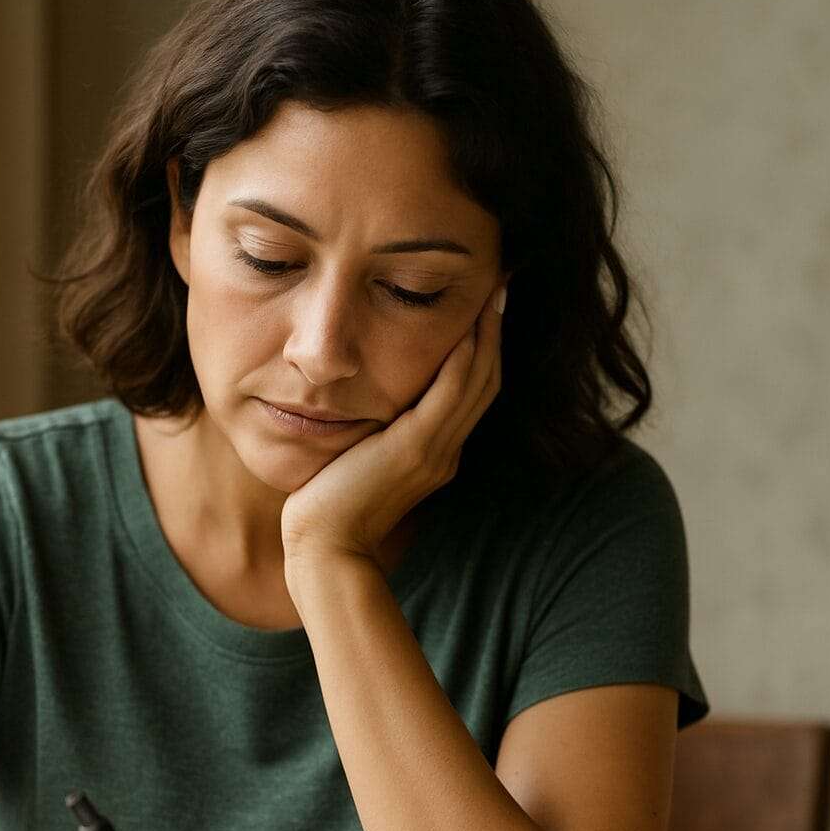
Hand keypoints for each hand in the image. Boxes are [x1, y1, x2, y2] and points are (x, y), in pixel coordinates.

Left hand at [281, 283, 505, 572]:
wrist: (325, 547)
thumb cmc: (329, 507)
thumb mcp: (360, 460)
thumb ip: (375, 434)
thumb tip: (366, 406)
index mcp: (437, 454)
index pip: (472, 392)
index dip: (485, 348)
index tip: (486, 307)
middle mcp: (446, 451)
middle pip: (486, 381)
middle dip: (496, 330)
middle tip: (504, 283)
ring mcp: (435, 451)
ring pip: (477, 382)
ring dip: (489, 333)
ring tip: (496, 290)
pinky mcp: (415, 449)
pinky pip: (450, 394)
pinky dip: (462, 358)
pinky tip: (467, 324)